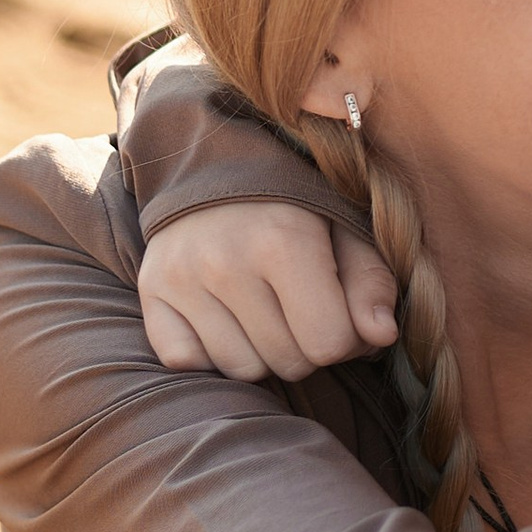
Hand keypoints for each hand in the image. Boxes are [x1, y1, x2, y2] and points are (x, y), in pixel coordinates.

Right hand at [136, 205, 400, 380]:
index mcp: (284, 241)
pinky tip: (225, 315)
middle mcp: (225, 262)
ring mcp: (181, 278)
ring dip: (262, 351)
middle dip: (307, 346)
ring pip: (241, 370)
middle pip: (289, 362)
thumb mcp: (347, 226)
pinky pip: (187, 361)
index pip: (329, 344)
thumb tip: (380, 335)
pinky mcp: (151, 291)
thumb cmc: (297, 202)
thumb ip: (370, 281)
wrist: (218, 162)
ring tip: (265, 309)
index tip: (339, 312)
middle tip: (302, 309)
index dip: (345, 338)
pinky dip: (210, 351)